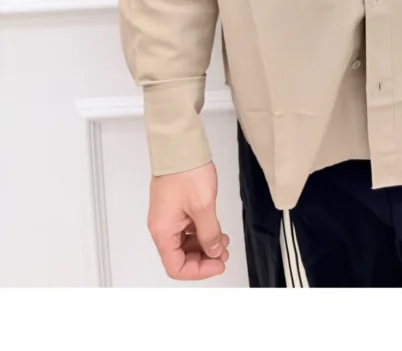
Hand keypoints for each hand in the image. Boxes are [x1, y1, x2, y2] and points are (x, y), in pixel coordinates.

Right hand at [148, 161, 229, 279]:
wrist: (179, 145)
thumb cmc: (186, 172)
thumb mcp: (204, 206)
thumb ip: (210, 234)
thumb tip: (213, 252)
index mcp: (163, 231)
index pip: (176, 267)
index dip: (199, 271)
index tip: (217, 265)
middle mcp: (161, 227)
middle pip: (180, 257)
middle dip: (204, 258)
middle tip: (224, 253)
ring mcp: (168, 216)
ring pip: (185, 243)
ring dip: (204, 245)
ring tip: (223, 240)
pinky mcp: (174, 207)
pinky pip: (186, 228)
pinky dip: (201, 232)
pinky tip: (215, 228)